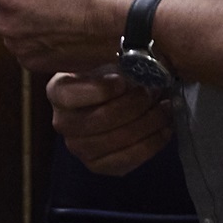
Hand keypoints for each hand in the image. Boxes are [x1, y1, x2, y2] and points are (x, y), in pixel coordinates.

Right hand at [49, 69, 175, 174]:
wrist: (117, 97)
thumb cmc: (112, 72)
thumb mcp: (108, 58)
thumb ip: (113, 58)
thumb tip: (133, 61)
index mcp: (58, 92)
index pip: (69, 95)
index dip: (99, 90)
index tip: (123, 81)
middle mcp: (62, 123)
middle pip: (98, 120)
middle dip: (133, 106)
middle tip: (154, 91)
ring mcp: (78, 147)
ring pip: (113, 142)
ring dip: (146, 125)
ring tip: (165, 108)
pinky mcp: (97, 165)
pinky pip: (124, 162)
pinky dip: (150, 145)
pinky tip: (165, 130)